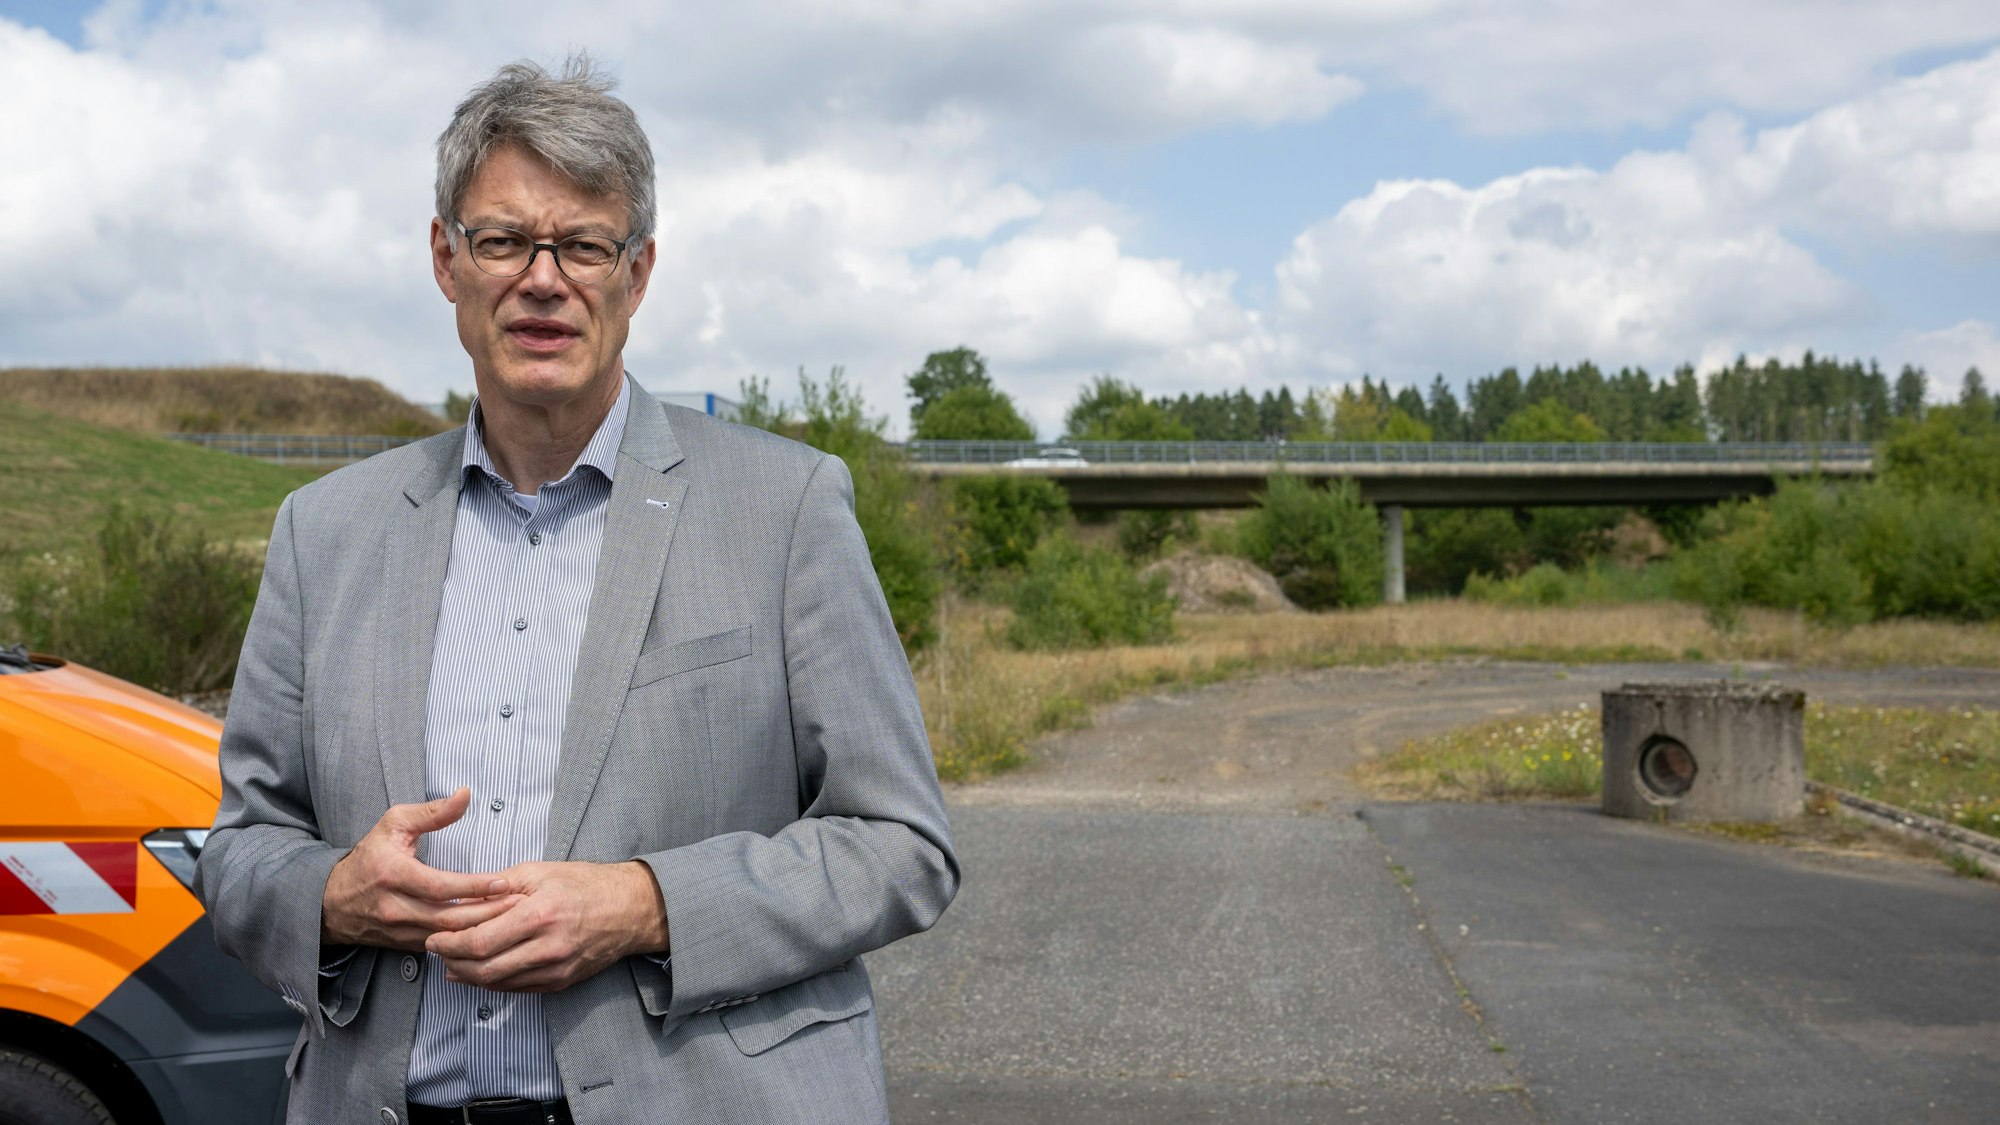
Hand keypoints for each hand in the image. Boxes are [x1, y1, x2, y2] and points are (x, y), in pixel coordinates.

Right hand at [321, 788, 515, 951]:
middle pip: (448, 917)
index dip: (473, 886)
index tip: (503, 882)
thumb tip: (465, 795)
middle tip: (519, 904)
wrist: (332, 902)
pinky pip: (441, 947)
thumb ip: (432, 812)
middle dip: (487, 913)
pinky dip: (466, 941)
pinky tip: (489, 932)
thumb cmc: (369, 858)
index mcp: (392, 874)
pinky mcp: (404, 945)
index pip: (439, 886)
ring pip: (447, 936)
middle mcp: (394, 907)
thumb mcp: (394, 825)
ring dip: (480, 929)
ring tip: (512, 918)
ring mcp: (398, 930)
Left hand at [425, 860, 668, 992]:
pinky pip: (516, 988)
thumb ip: (496, 888)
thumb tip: (457, 903)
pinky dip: (491, 982)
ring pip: (497, 984)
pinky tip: (477, 972)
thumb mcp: (538, 872)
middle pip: (484, 969)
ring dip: (467, 975)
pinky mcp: (561, 982)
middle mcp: (549, 948)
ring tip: (451, 961)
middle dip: (452, 962)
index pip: (481, 942)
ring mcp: (556, 969)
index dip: (449, 944)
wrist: (630, 908)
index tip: (432, 937)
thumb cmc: (584, 884)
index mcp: (540, 915)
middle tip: (436, 951)